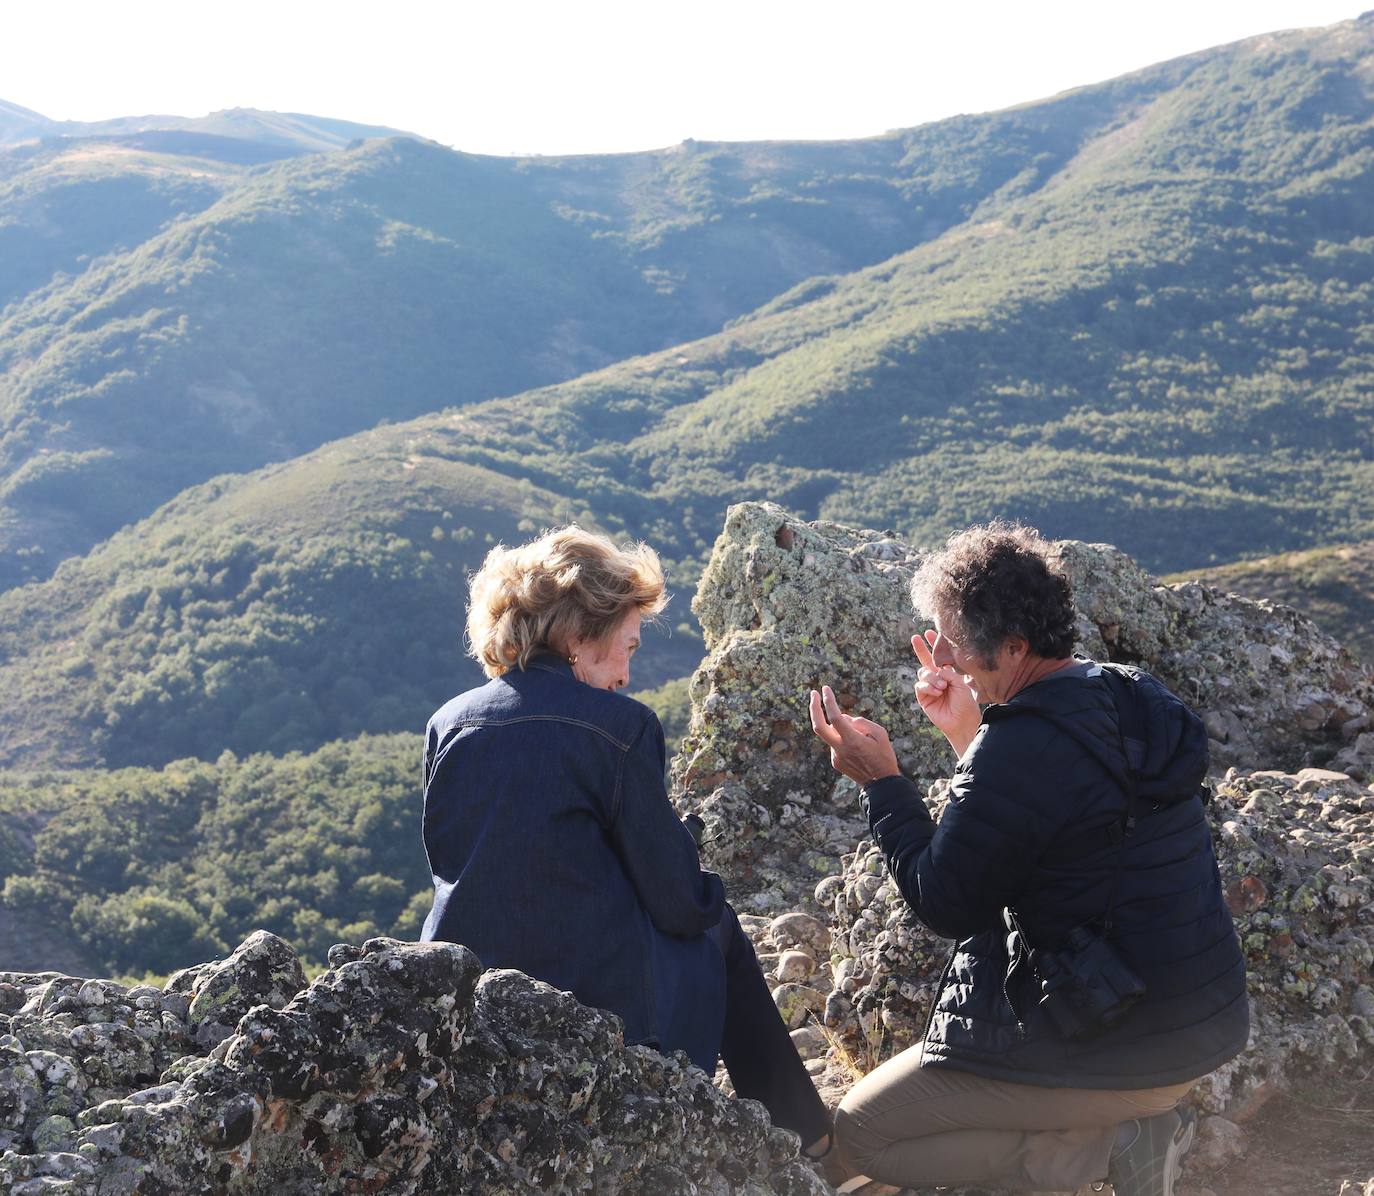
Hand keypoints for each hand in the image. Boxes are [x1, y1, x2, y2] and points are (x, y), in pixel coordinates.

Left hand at [808, 685, 900, 785]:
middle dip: (814, 708)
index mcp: (852, 740)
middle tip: (814, 693)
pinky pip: (836, 744)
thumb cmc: (884, 756)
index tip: (825, 689)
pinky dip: (843, 739)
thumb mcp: (880, 733)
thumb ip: (860, 722)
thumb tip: (843, 718)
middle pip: (818, 726)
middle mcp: (840, 748)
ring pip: (832, 734)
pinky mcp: (836, 762)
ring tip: (862, 737)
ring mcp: (836, 756)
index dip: (829, 701)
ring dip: (840, 728)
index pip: (835, 716)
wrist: (882, 784)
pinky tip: (859, 749)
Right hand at [911, 631, 980, 756]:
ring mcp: (929, 687)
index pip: (939, 656)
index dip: (934, 644)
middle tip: (915, 637)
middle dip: (920, 648)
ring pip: (923, 672)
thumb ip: (947, 671)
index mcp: (948, 673)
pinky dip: (928, 687)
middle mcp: (937, 678)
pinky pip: (920, 685)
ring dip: (932, 678)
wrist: (962, 720)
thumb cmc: (965, 702)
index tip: (929, 632)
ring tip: (942, 686)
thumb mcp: (960, 682)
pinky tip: (937, 691)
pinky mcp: (923, 697)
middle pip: (925, 660)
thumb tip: (934, 669)